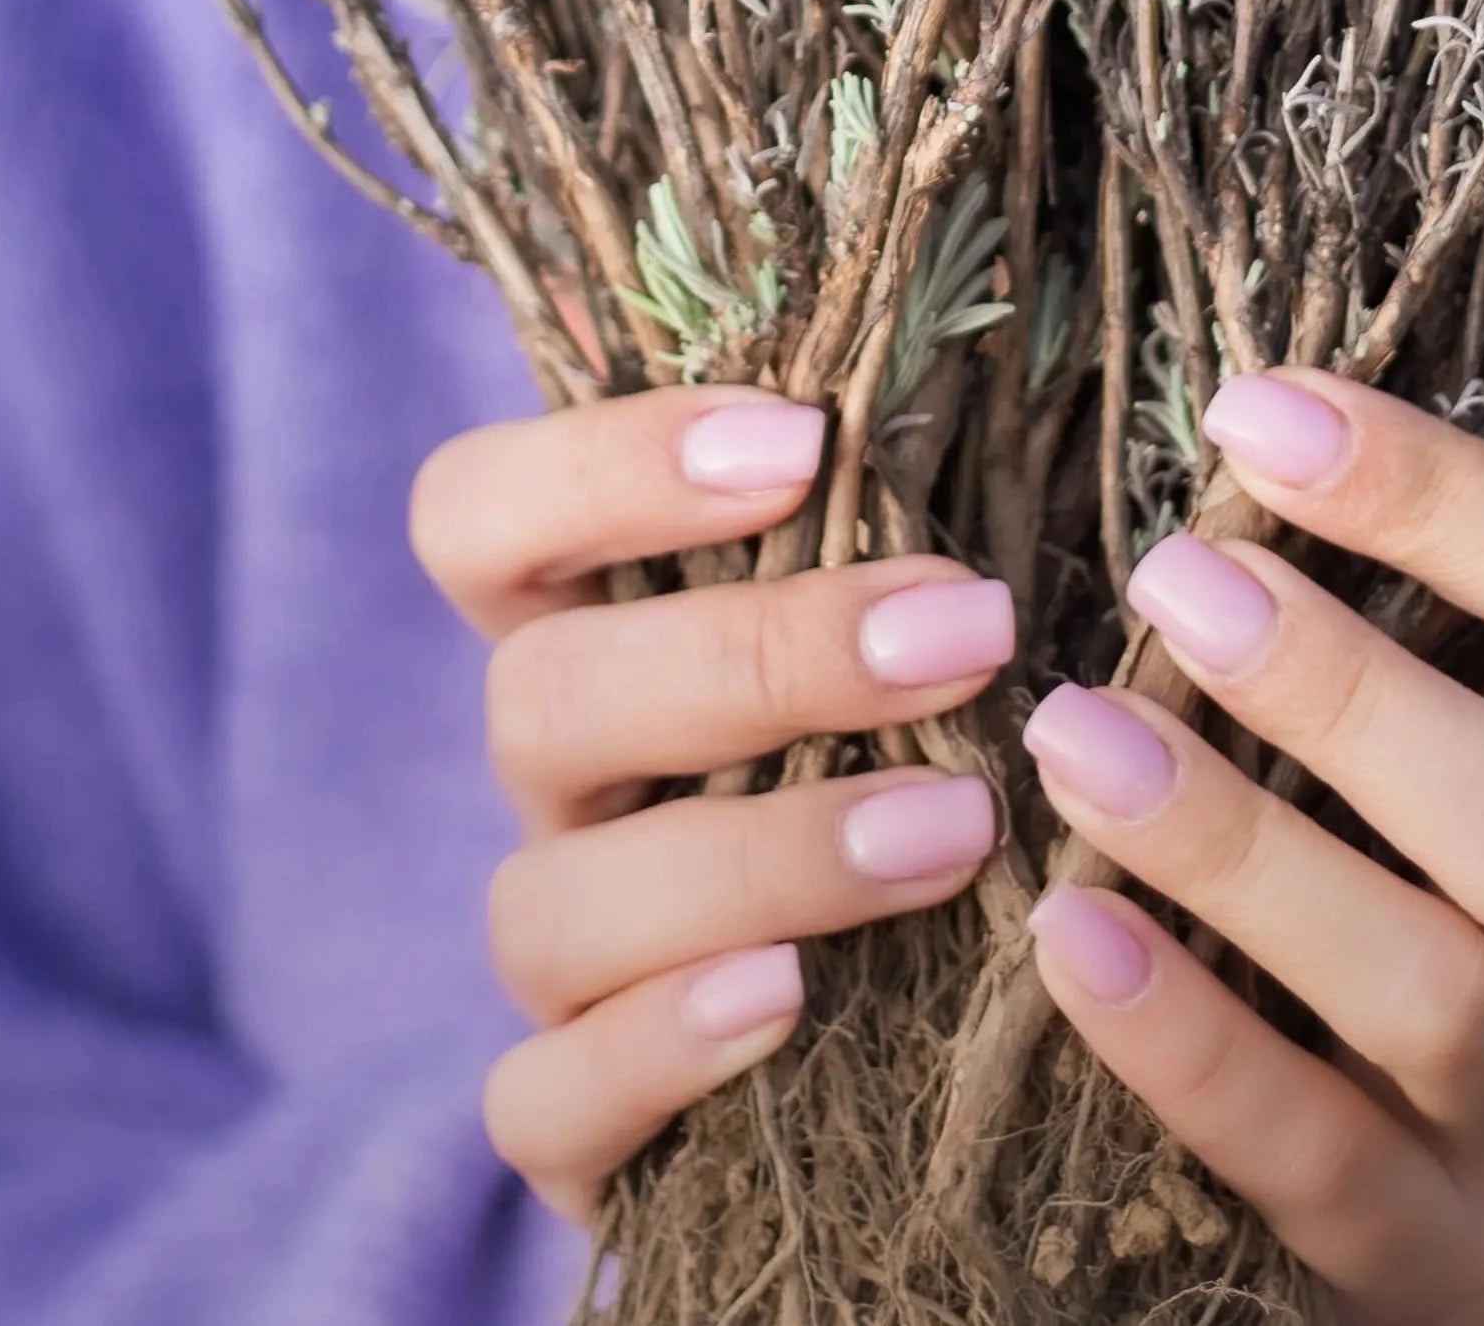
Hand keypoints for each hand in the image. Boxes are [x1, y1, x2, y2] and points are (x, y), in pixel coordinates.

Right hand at [408, 386, 1022, 1223]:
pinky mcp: (576, 1125)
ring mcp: (557, 959)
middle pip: (540, 693)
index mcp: (598, 630)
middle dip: (754, 654)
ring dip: (758, 853)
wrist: (908, 1054)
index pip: (478, 514)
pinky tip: (788, 1004)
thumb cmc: (925, 762)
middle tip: (967, 629)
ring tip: (956, 830)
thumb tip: (1005, 358)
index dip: (604, 462)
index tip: (801, 440)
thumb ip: (913, 529)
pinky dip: (656, 1046)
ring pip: (550, 903)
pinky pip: (543, 1100)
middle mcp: (558, 786)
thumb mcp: (916, 639)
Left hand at [1018, 362, 1483, 1325]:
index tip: (1257, 408)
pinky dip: (1191, 1050)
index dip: (1456, 503)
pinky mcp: (1414, 1240)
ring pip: (1433, 998)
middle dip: (1357, 696)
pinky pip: (1318, 1164)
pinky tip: (1065, 936)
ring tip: (1076, 741)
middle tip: (1173, 575)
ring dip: (1248, 861)